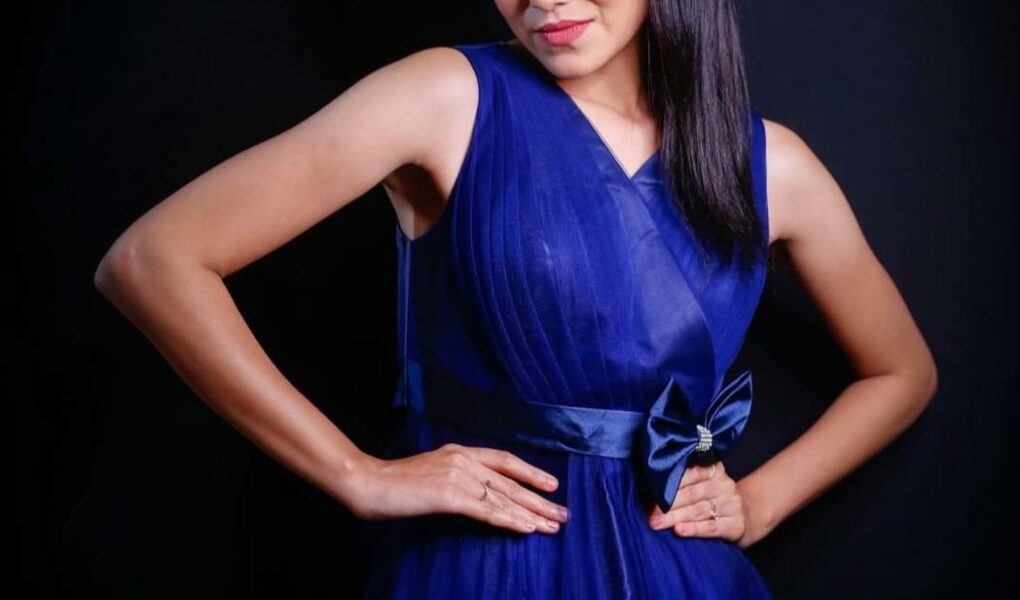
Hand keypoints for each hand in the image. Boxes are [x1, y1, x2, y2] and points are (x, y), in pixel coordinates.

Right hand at [342, 443, 570, 534]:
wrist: (367, 482)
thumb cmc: (394, 483)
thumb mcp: (430, 473)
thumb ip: (454, 478)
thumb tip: (475, 493)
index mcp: (459, 452)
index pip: (504, 460)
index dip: (531, 473)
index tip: (551, 485)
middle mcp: (463, 460)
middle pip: (510, 482)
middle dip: (540, 499)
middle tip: (563, 513)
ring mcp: (457, 476)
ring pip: (504, 498)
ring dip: (532, 513)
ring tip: (553, 525)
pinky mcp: (449, 495)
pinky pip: (487, 511)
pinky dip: (510, 520)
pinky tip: (527, 528)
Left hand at [645, 460, 765, 548]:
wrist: (746, 517)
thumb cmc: (713, 499)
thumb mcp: (701, 484)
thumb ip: (682, 482)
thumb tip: (649, 491)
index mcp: (713, 469)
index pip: (690, 473)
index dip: (670, 484)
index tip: (651, 493)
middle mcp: (724, 484)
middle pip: (691, 494)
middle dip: (668, 504)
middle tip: (650, 514)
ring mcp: (731, 504)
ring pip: (699, 510)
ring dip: (675, 517)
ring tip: (658, 523)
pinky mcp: (736, 524)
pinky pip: (712, 527)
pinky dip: (694, 529)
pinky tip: (680, 531)